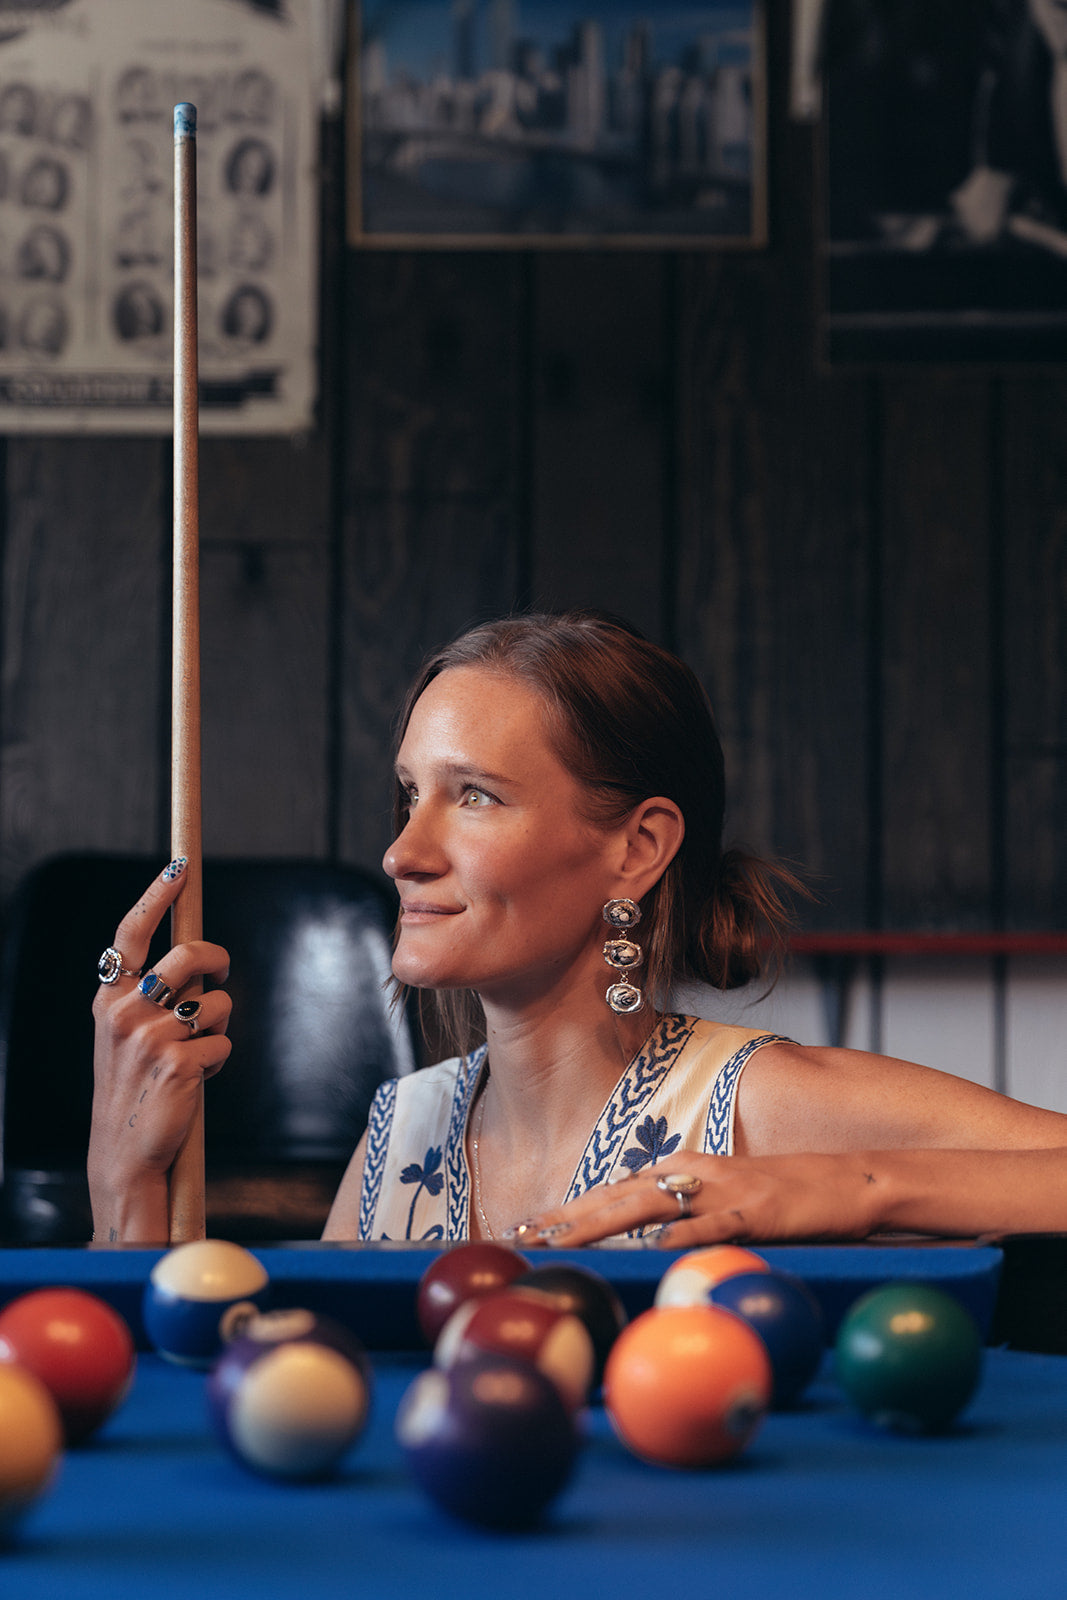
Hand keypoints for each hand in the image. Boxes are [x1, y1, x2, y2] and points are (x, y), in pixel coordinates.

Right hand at [89, 860, 230, 1239]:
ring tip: (195, 1054)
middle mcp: (126, 1012)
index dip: (157, 894)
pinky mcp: (181, 1063)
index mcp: (109, 999)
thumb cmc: (134, 1086)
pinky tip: (193, 1083)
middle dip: (218, 959)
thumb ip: (151, 994)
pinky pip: (224, 1044)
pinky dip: (218, 1063)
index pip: (132, 933)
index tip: (178, 866)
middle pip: (191, 956)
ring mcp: (152, 1037)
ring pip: (217, 1003)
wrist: (125, 1152)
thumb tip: (199, 957)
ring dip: (219, 1026)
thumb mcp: (126, 1034)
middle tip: (221, 972)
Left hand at [505, 1150, 884, 1248]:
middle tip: (521, 1237)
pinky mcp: (753, 1210)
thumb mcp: (727, 1205)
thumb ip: (687, 1219)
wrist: (847, 1181)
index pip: (614, 1190)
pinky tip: (653, 1250)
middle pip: (617, 1195)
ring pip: (648, 1205)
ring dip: (600, 1224)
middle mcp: (694, 1173)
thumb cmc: (786, 1199)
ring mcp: (722, 1190)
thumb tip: (646, 1248)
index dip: (568, 1209)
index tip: (525, 1227)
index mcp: (684, 1172)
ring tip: (562, 1242)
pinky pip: (710, 1226)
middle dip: (566, 1217)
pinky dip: (681, 1238)